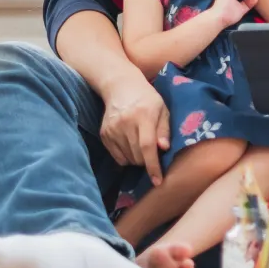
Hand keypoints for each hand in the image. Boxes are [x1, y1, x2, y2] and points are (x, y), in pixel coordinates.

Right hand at [99, 71, 170, 185]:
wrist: (121, 86)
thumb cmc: (147, 99)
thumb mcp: (162, 109)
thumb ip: (164, 130)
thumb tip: (164, 149)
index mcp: (143, 116)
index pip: (147, 146)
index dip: (153, 166)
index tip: (158, 181)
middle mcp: (126, 123)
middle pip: (137, 156)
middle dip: (147, 161)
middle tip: (153, 153)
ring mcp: (113, 129)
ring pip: (128, 159)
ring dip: (137, 159)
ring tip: (140, 144)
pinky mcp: (104, 134)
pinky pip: (118, 157)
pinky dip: (126, 157)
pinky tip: (130, 144)